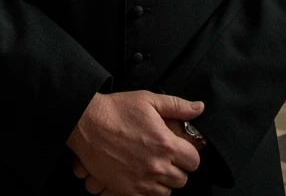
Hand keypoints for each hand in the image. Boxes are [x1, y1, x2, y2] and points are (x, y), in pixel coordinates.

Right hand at [66, 91, 203, 194]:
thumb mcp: (149, 100)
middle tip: (167, 156)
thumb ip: (177, 105)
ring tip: (155, 164)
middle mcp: (156, 166)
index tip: (182, 149)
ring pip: (167, 191)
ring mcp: (142, 181)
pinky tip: (143, 174)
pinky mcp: (127, 190)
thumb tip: (199, 108)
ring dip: (165, 180)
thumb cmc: (118, 110)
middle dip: (178, 167)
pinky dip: (150, 189)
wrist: (87, 124)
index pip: (194, 161)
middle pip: (182, 179)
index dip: (190, 154)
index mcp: (165, 144)